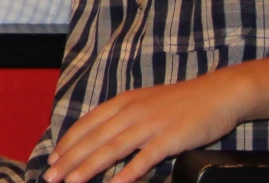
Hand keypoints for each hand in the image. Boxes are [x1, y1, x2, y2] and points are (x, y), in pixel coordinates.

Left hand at [44, 69, 249, 182]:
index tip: (53, 159)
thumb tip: (102, 137)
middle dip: (70, 159)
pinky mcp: (169, 138)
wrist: (217, 94)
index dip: (68, 142)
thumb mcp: (145, 103)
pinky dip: (128, 172)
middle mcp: (131, 111)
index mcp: (123, 102)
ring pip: (112, 148)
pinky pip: (144, 158)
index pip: (87, 124)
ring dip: (89, 167)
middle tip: (51, 177)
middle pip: (94, 138)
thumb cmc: (181, 103)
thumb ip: (124, 118)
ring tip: (72, 182)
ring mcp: (150, 124)